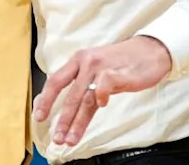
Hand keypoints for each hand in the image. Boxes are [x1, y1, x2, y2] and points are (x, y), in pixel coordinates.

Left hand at [33, 35, 171, 146]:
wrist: (149, 50)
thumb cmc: (121, 63)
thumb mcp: (95, 69)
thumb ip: (80, 84)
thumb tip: (60, 104)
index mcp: (77, 61)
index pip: (55, 81)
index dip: (45, 100)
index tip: (39, 117)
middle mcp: (86, 62)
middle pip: (68, 94)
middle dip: (61, 119)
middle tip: (56, 137)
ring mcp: (101, 67)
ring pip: (85, 98)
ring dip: (76, 121)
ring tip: (71, 138)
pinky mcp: (119, 72)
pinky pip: (105, 85)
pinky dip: (101, 96)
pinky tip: (102, 105)